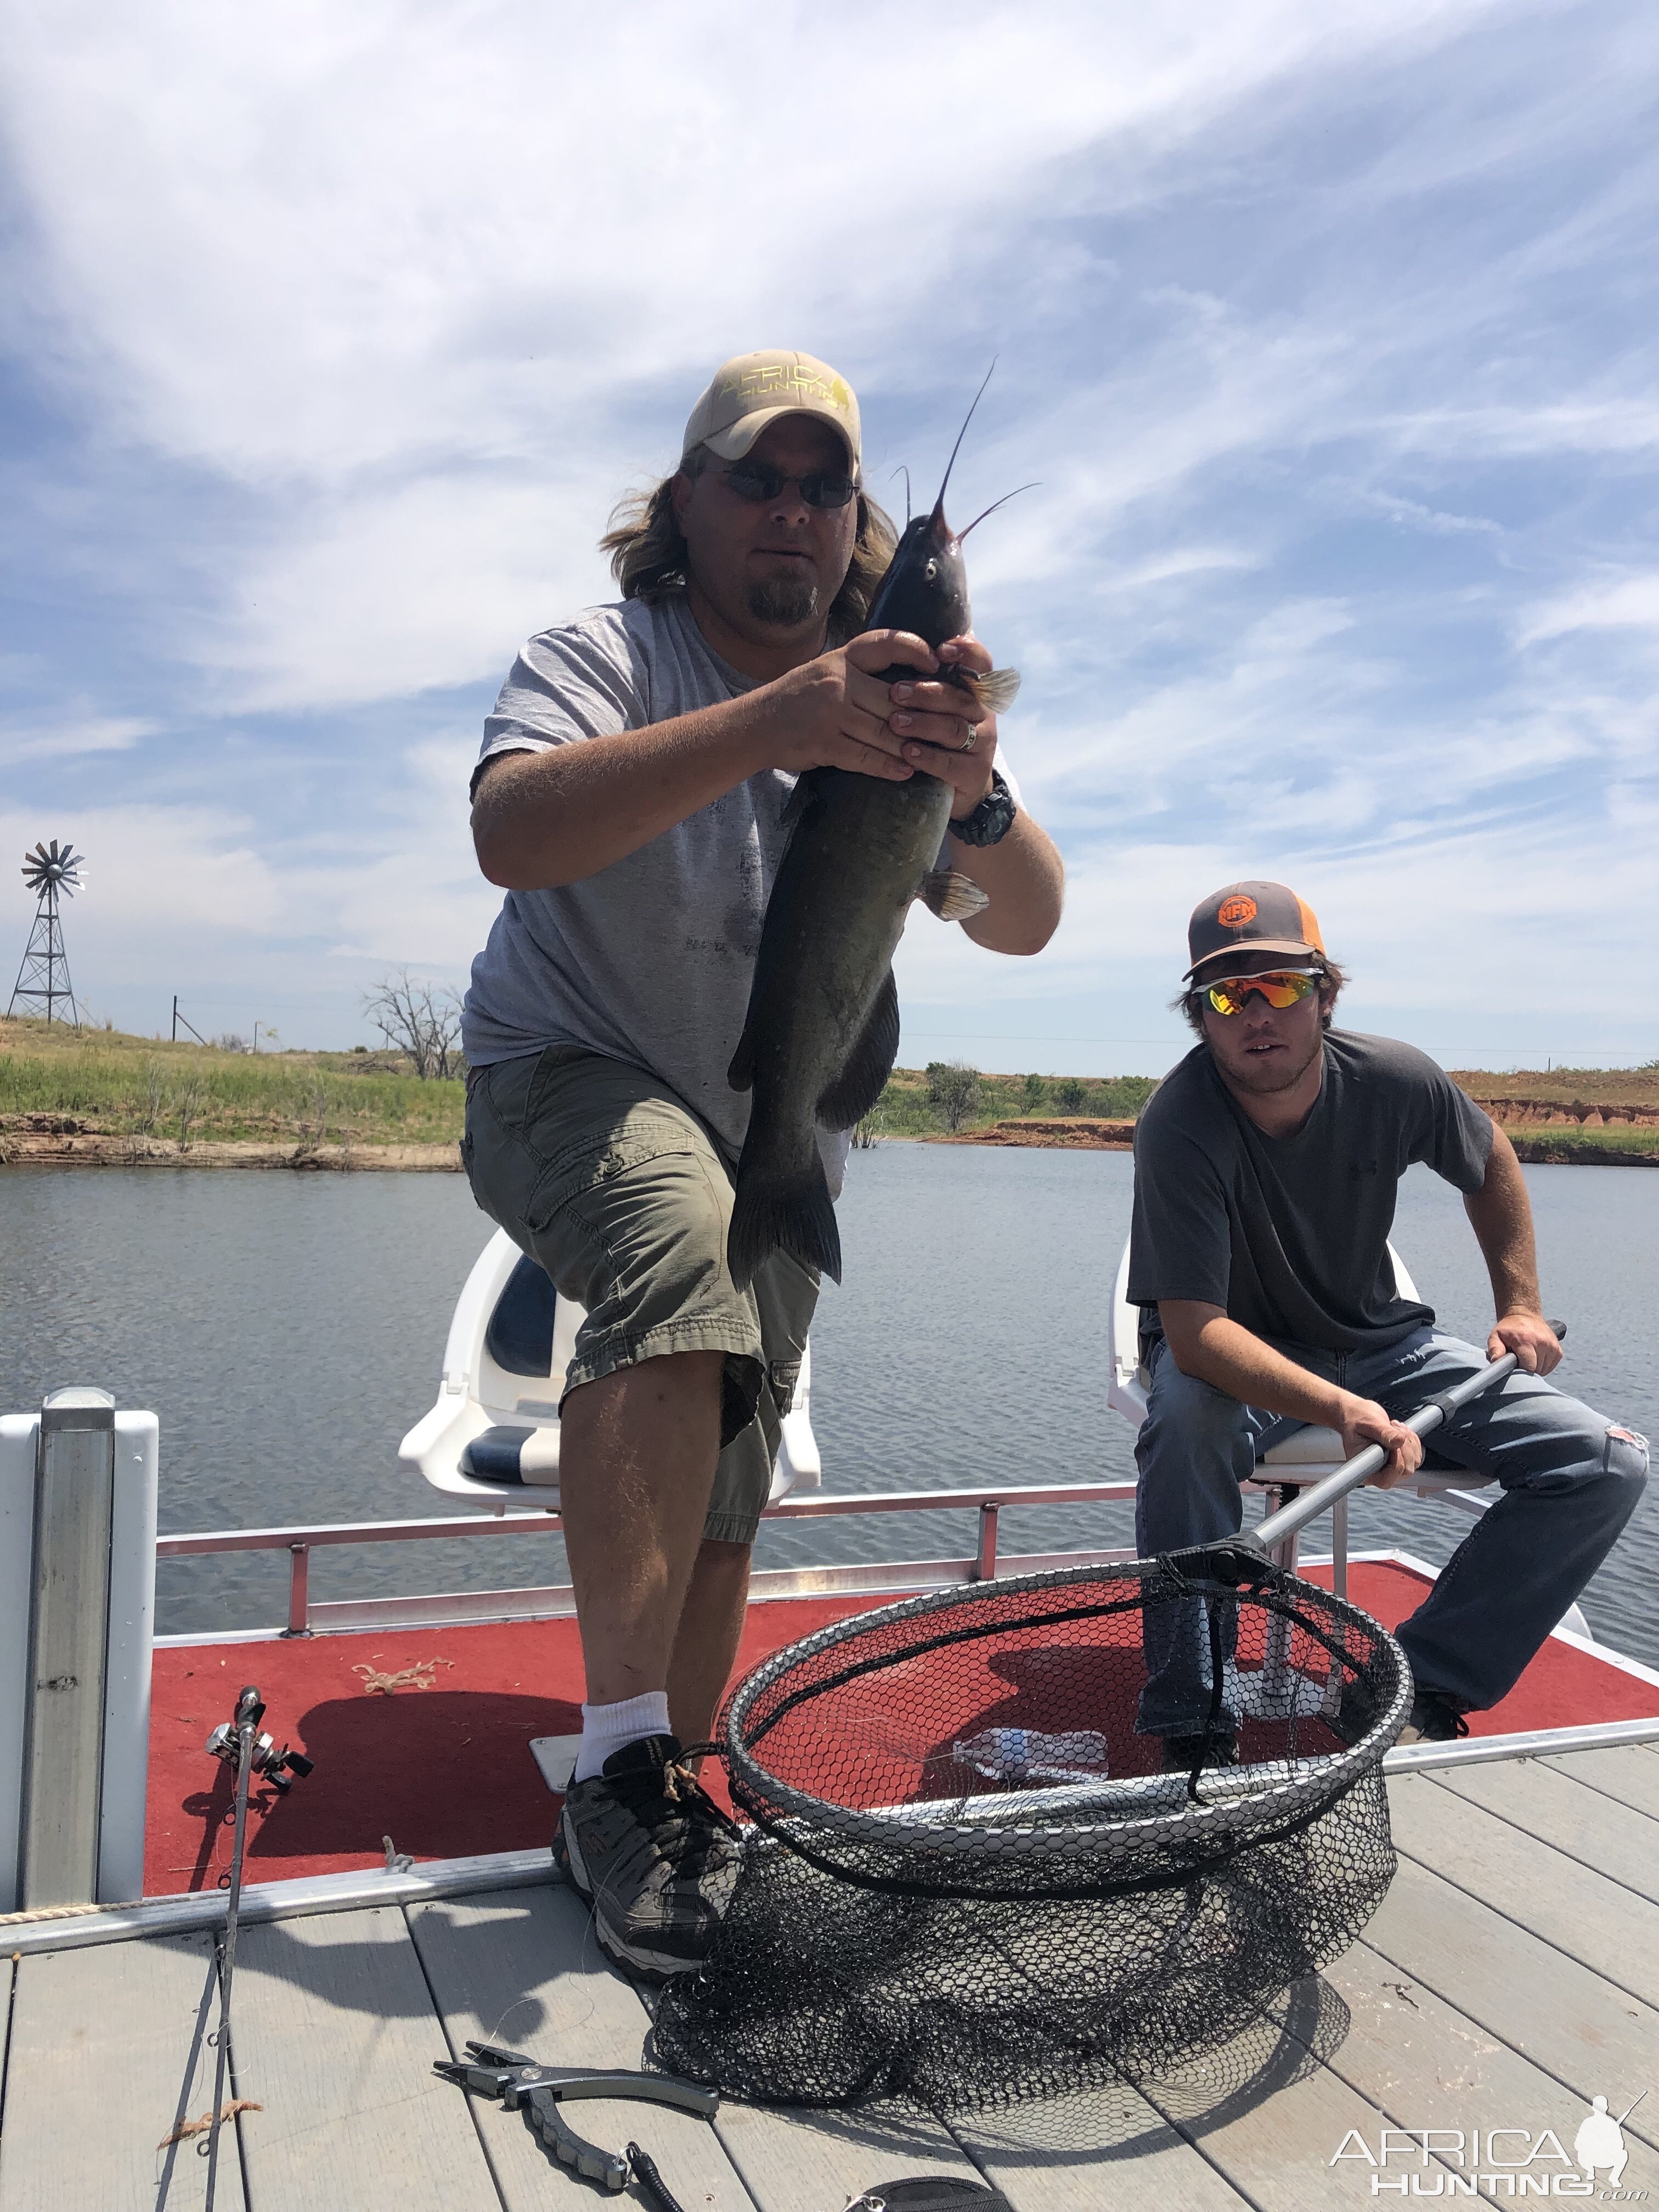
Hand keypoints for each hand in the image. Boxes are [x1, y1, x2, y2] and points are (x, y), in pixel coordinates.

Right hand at [758, 631, 980, 783]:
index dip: (914, 649)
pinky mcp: (825, 744)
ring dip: (911, 745)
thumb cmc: (793, 699)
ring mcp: (831, 714)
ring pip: (884, 730)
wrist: (754, 726)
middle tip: (948, 723)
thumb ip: (857, 671)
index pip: (884, 644)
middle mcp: (838, 682)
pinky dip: (888, 766)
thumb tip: (901, 679)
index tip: (935, 662)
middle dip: (923, 713)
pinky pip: (865, 757)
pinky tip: (905, 771)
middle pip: (894, 698)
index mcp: (840, 659)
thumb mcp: (823, 671)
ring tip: (932, 753)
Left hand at [895, 635, 999, 819]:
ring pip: (954, 729)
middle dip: (927, 693)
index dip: (966, 653)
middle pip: (960, 697)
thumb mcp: (939, 708)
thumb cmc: (939, 739)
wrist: (960, 789)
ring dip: (923, 724)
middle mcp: (983, 714)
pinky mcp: (974, 772)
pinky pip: (949, 762)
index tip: (941, 650)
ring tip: (895, 723)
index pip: (981, 663)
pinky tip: (907, 752)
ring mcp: (982, 744)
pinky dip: (927, 756)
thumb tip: (898, 649)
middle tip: (896, 692)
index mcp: (976, 692)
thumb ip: (929, 681)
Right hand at [1334, 1393, 1423, 1489]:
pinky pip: (1417, 1456)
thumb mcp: (1369, 1424)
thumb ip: (1384, 1433)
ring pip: (1414, 1462)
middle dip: (1405, 1447)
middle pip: (1405, 1471)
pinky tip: (1399, 1432)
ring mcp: (1390, 1468)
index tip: (1391, 1442)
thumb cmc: (1357, 1420)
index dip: (1396, 1461)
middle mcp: (1378, 1473)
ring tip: (1394, 1427)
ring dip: (1409, 1442)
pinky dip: (1413, 1441)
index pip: (1387, 1479)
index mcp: (1365, 1470)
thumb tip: (1399, 1441)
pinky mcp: (1400, 1461)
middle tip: (1393, 1429)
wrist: (1357, 1415)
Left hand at [1489, 1310, 1561, 1375]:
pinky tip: (1535, 1357)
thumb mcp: (1496, 1336)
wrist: (1524, 1315)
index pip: (1529, 1367)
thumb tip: (1496, 1361)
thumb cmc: (1508, 1329)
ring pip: (1544, 1370)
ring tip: (1526, 1358)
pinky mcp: (1558, 1350)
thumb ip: (1495, 1349)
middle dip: (1526, 1369)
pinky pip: (1550, 1366)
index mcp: (1526, 1340)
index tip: (1513, 1366)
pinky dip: (1542, 1366)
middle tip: (1518, 1361)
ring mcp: (1552, 1346)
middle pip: (1536, 1370)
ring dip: (1535, 1368)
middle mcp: (1542, 1342)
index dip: (1520, 1370)